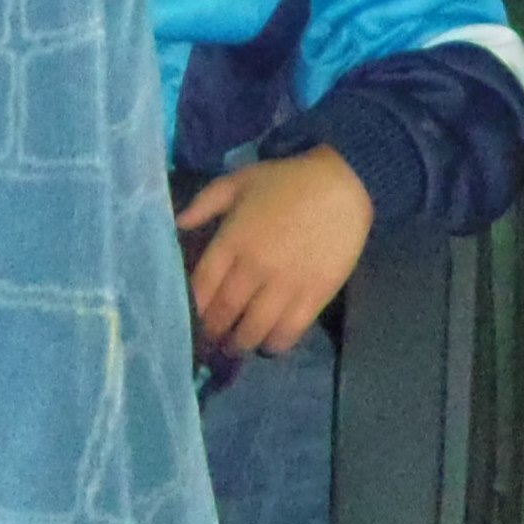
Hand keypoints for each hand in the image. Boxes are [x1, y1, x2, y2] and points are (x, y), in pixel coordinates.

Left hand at [177, 148, 374, 357]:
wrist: (346, 181)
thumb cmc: (289, 180)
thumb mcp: (241, 180)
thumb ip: (205, 202)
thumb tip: (178, 225)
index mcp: (233, 241)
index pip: (201, 290)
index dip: (193, 310)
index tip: (191, 319)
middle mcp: (254, 268)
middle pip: (223, 315)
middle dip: (214, 332)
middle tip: (214, 337)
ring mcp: (286, 284)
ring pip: (253, 330)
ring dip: (241, 343)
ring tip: (240, 343)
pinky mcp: (315, 294)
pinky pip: (289, 332)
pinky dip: (275, 343)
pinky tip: (271, 341)